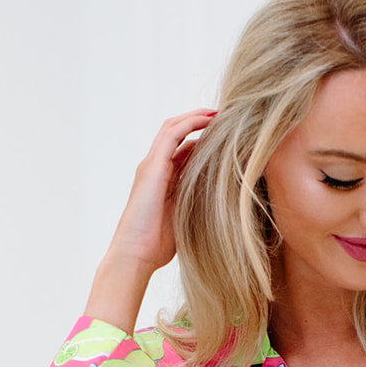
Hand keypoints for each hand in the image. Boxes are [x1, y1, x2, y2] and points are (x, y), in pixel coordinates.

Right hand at [105, 110, 217, 271]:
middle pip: (179, 134)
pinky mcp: (152, 166)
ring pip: (174, 128)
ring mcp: (152, 165)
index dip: (205, 140)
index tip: (229, 136)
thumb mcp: (187, 217)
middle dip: (201, 123)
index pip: (184, 150)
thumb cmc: (160, 245)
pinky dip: (190, 122)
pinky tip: (210, 119)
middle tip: (228, 117)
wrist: (136, 254)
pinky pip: (172, 134)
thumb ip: (198, 202)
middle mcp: (156, 168)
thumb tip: (224, 199)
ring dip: (197, 117)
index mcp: (164, 180)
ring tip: (220, 112)